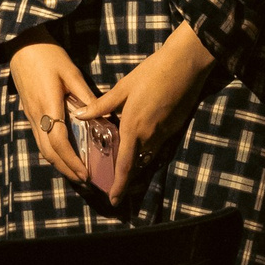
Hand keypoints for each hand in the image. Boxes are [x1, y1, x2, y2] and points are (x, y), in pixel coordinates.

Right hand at [9, 42, 97, 188]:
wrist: (22, 45)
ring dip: (58, 163)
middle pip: (49, 152)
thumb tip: (102, 117)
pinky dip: (52, 151)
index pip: (59, 142)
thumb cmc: (49, 56)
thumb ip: (86, 97)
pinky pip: (40, 139)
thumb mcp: (71, 73)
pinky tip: (63, 153)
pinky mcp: (29, 113)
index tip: (85, 173)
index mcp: (49, 106)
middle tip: (84, 180)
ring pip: (42, 148)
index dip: (72, 161)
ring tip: (75, 171)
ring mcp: (30, 115)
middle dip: (66, 169)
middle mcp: (37, 115)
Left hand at [89, 21, 214, 205]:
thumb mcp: (123, 88)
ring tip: (125, 155)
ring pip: (147, 153)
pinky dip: (148, 144)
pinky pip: (158, 143)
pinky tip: (142, 134)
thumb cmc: (152, 73)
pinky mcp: (175, 127)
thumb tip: (79, 115)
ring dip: (137, 158)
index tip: (114, 200)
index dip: (119, 185)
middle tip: (114, 179)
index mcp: (133, 128)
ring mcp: (165, 133)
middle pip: (137, 162)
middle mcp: (150, 136)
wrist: (186, 64)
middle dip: (126, 174)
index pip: (125, 165)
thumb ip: (101, 105)